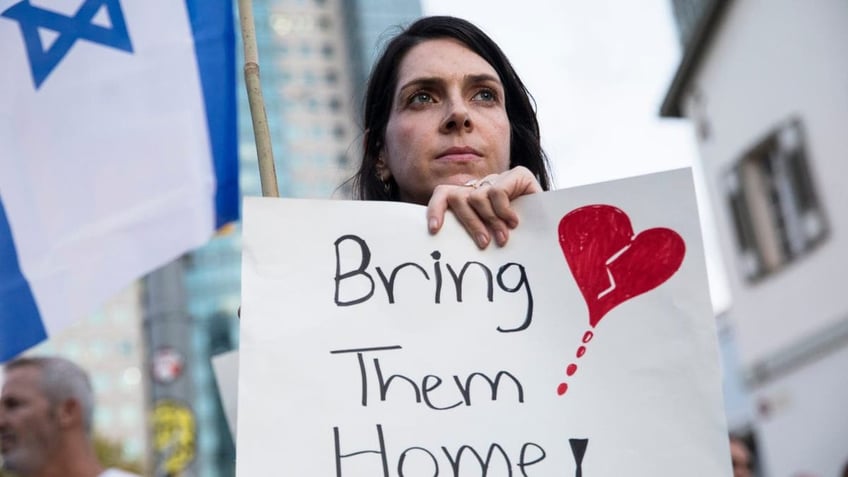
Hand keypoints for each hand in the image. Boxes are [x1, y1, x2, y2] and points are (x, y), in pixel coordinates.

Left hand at [426, 166, 541, 248]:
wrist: (552, 224)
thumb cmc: (519, 237)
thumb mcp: (490, 235)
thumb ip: (474, 231)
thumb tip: (444, 243)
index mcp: (470, 197)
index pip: (443, 194)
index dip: (436, 210)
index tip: (435, 230)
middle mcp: (482, 185)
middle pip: (459, 198)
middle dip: (471, 224)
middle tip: (484, 244)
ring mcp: (498, 179)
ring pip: (477, 197)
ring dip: (490, 221)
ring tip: (503, 238)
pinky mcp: (518, 174)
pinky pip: (497, 192)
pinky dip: (502, 210)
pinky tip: (513, 222)